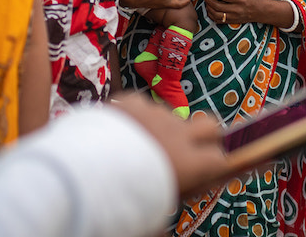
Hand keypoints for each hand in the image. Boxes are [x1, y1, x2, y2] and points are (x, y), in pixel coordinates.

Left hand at [112, 94, 228, 196]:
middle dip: (205, 134)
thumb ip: (179, 193)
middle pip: (210, 125)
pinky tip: (120, 130)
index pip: (219, 158)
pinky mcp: (131, 102)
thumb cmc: (124, 196)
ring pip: (168, 116)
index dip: (213, 163)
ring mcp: (154, 114)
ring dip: (161, 127)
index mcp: (189, 162)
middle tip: (189, 148)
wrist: (86, 170)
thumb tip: (187, 201)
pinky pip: (141, 105)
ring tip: (136, 145)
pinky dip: (135, 115)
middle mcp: (177, 134)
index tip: (206, 170)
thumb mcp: (159, 204)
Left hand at [203, 0, 274, 25]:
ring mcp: (234, 16)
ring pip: (216, 14)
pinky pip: (218, 20)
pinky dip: (211, 15)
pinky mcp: (233, 21)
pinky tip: (210, 9)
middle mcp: (237, 9)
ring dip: (208, 7)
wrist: (263, 11)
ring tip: (206, 0)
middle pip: (217, 5)